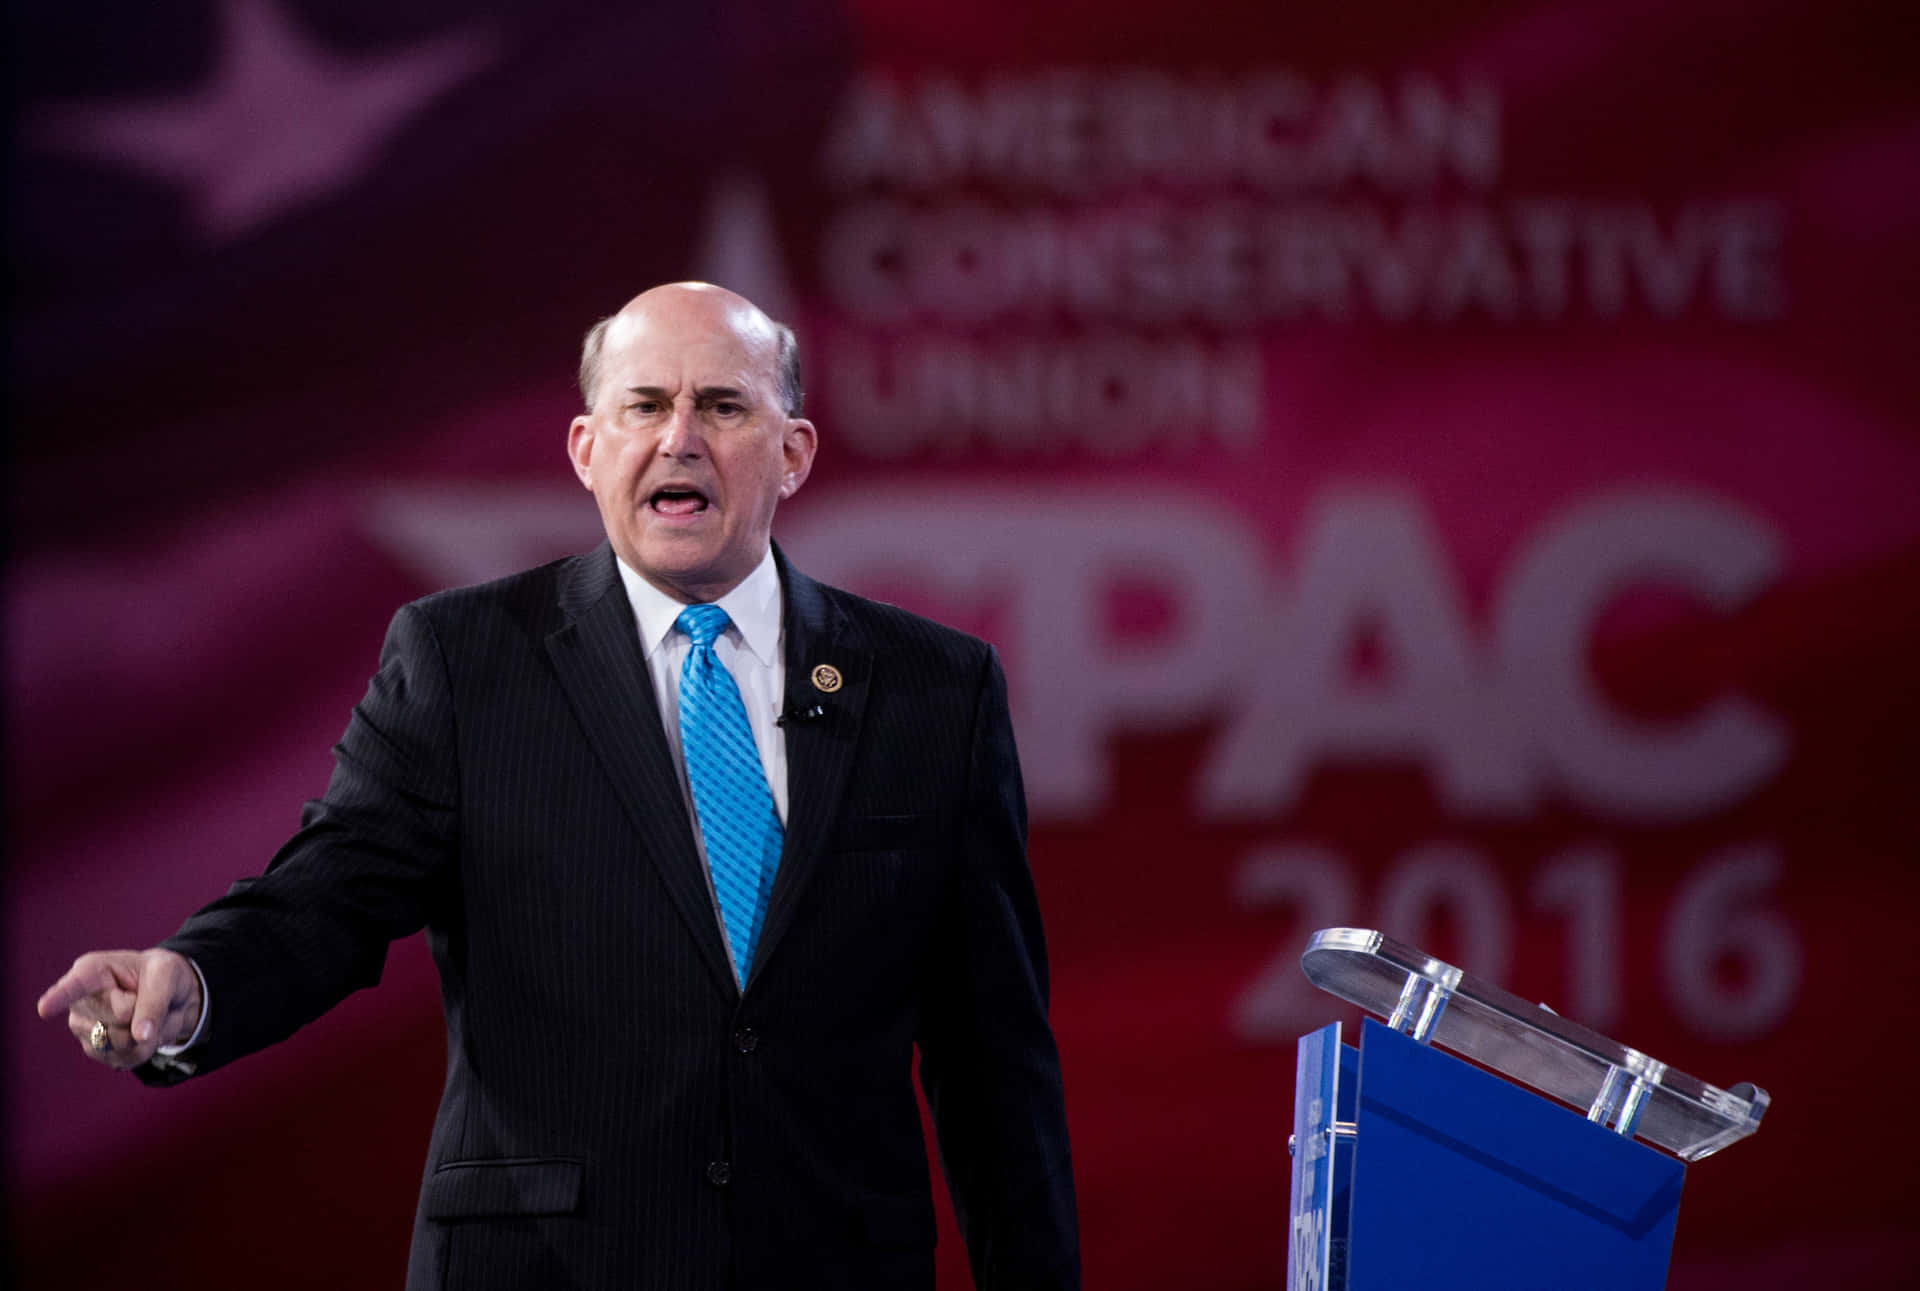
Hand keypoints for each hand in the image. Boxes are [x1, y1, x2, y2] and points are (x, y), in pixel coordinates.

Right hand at [37, 949, 202, 1070]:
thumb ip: (154, 1002)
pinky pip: (127, 1058)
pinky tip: (142, 1032)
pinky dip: (145, 1048)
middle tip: (146, 997)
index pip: (76, 985)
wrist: (171, 996)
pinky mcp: (97, 1051)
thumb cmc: (163, 974)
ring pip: (120, 1042)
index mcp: (92, 971)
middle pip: (117, 1018)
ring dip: (146, 1034)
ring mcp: (85, 1029)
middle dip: (143, 1012)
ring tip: (145, 1014)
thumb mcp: (167, 975)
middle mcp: (80, 1001)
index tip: (45, 1008)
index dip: (60, 997)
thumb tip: (139, 1037)